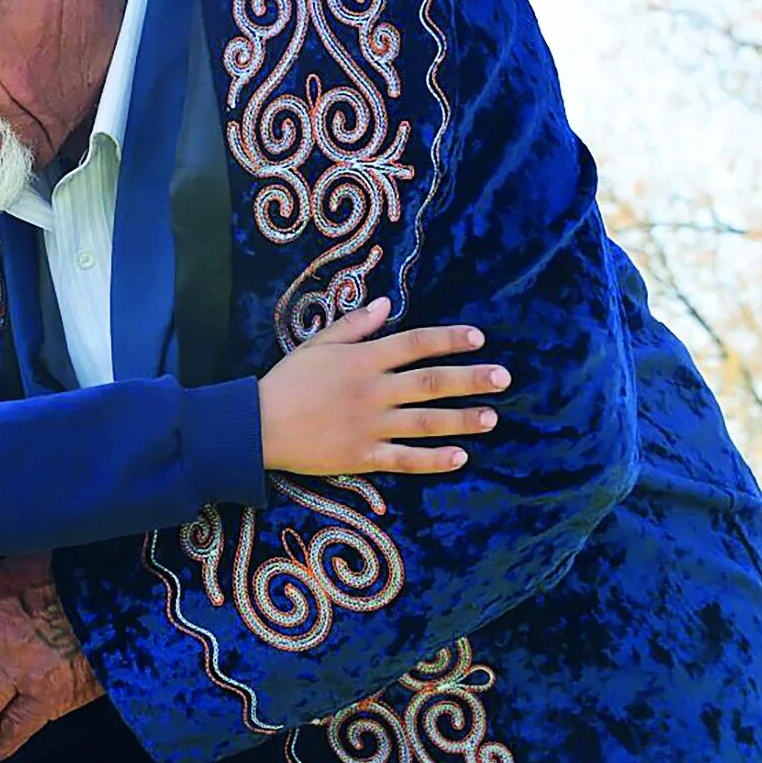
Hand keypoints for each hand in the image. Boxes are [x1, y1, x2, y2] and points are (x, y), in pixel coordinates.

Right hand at [259, 297, 509, 474]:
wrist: (258, 425)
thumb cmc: (286, 381)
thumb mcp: (316, 344)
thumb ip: (353, 325)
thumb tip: (386, 303)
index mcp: (361, 359)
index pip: (414, 343)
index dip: (448, 339)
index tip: (478, 337)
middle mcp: (372, 391)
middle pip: (430, 381)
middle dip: (470, 379)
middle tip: (504, 377)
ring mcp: (370, 425)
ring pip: (426, 421)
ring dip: (462, 419)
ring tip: (492, 417)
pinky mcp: (363, 456)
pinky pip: (406, 459)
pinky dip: (434, 459)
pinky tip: (460, 456)